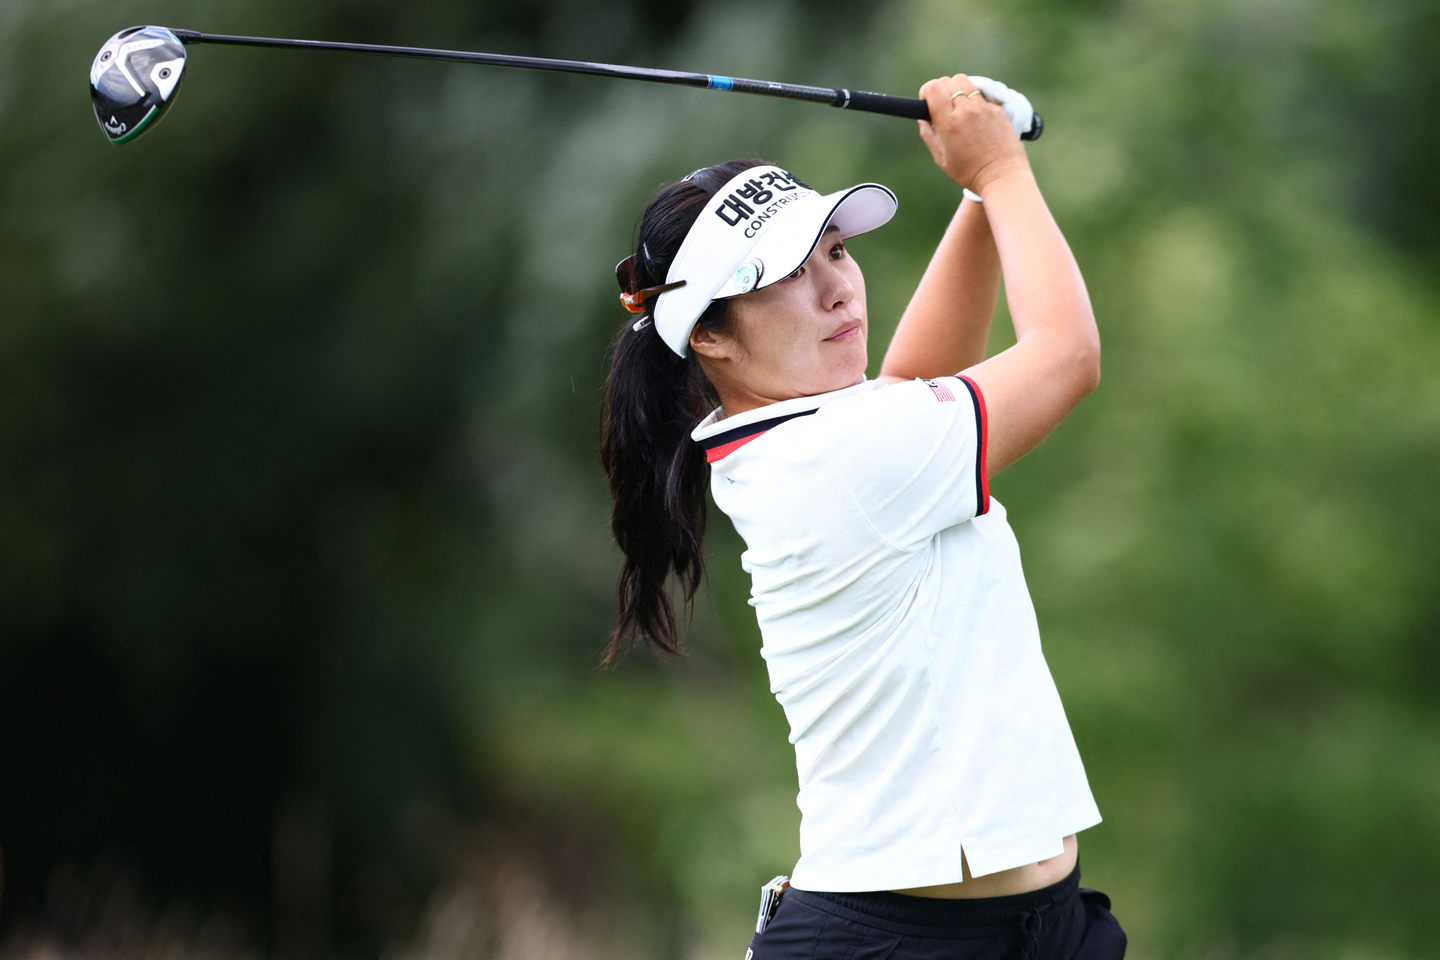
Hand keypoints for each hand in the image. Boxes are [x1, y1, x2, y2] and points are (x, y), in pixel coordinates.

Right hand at [917, 74, 1029, 194]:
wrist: (1001, 176)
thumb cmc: (969, 172)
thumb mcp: (941, 158)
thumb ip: (928, 135)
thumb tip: (922, 118)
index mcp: (949, 123)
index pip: (933, 88)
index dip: (926, 91)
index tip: (927, 101)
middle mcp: (966, 111)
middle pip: (947, 81)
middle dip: (940, 90)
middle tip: (941, 105)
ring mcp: (983, 108)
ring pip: (965, 81)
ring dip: (957, 89)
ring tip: (957, 105)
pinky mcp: (997, 109)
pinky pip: (980, 94)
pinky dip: (973, 99)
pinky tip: (974, 116)